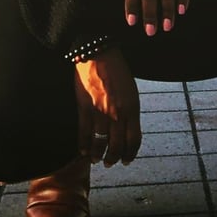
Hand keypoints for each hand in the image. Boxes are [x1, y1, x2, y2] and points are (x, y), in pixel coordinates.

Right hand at [74, 47, 140, 166]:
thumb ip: (130, 111)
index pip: (134, 140)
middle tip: (110, 163)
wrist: (99, 54)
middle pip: (117, 146)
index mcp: (132, 108)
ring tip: (96, 159)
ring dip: (98, 156)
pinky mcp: (84, 108)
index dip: (130, 154)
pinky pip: (84, 134)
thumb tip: (127, 131)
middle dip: (113, 159)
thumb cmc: (117, 70)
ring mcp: (100, 112)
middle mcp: (118, 113)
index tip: (126, 160)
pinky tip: (83, 151)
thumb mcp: (131, 91)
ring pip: (100, 144)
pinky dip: (83, 146)